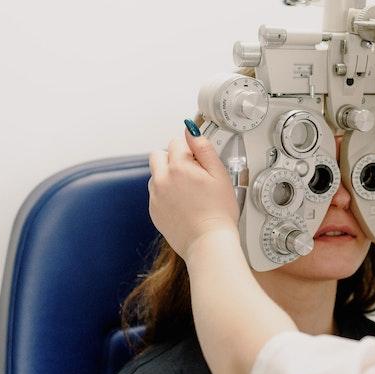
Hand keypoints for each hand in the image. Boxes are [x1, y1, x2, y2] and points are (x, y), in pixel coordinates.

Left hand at [148, 128, 240, 259]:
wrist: (208, 243)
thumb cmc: (219, 212)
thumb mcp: (220, 175)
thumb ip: (204, 149)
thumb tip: (191, 130)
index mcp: (179, 167)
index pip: (176, 142)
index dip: (190, 151)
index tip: (200, 163)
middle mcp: (162, 179)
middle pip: (158, 155)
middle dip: (172, 159)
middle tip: (192, 174)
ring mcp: (155, 196)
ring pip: (155, 174)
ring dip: (168, 176)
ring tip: (188, 192)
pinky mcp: (154, 211)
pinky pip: (156, 193)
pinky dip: (166, 194)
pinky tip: (183, 204)